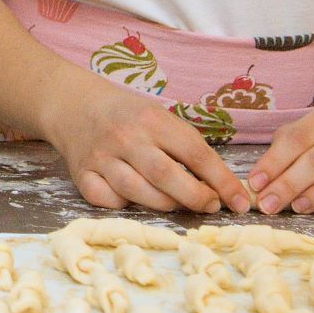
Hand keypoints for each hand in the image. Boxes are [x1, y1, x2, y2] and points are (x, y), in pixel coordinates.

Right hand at [47, 81, 253, 213]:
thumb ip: (188, 148)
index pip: (195, 154)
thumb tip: (223, 187)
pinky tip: (134, 198)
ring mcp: (100, 157)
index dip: (222, 181)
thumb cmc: (128, 116)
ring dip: (165, 205)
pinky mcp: (81, 174)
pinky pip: (107, 201)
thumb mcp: (160, 118)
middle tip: (210, 206)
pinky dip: (124, 205)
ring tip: (178, 204)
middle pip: (166, 176)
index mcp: (151, 119)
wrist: (73, 105)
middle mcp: (125, 137)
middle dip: (196, 197)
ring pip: (137, 193)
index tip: (240, 202)